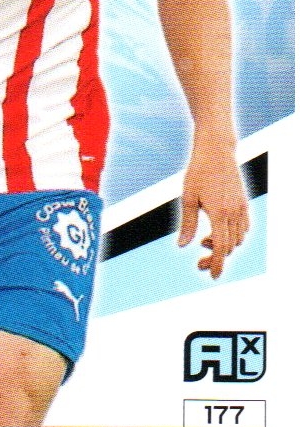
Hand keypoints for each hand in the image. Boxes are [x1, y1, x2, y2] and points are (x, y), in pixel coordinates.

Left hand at [178, 144, 248, 278]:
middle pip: (230, 247)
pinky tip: (218, 232)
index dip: (217, 264)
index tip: (212, 276)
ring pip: (238, 239)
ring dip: (225, 247)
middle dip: (216, 258)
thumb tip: (182, 246)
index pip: (221, 247)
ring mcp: (241, 207)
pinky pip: (244, 227)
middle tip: (199, 262)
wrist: (216, 150)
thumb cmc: (198, 172)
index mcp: (219, 213)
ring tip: (205, 241)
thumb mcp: (188, 197)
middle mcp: (234, 212)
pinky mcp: (244, 202)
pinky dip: (234, 236)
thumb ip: (187, 223)